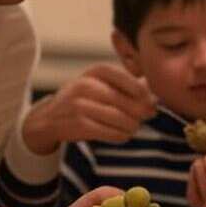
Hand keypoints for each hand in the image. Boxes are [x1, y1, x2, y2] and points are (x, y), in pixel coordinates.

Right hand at [22, 63, 156, 153]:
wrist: (49, 117)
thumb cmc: (84, 98)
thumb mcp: (101, 84)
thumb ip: (127, 85)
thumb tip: (155, 94)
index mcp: (95, 71)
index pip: (123, 77)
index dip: (140, 89)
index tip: (151, 99)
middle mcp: (86, 85)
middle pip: (124, 100)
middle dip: (141, 110)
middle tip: (148, 115)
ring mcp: (80, 105)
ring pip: (119, 118)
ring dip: (132, 125)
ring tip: (135, 126)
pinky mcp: (78, 124)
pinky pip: (109, 132)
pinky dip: (120, 135)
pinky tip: (124, 134)